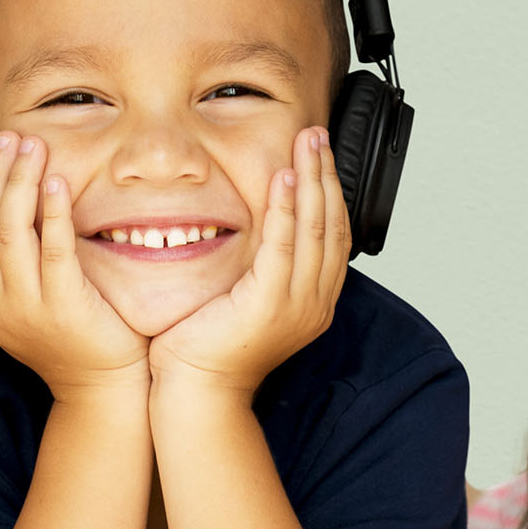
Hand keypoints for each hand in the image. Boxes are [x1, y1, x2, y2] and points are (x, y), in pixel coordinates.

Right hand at [0, 131, 148, 394]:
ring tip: (33, 150)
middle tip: (11, 140)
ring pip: (10, 230)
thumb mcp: (28, 302)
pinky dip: (51, 211)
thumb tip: (15, 208)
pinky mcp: (63, 305)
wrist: (102, 387)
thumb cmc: (74, 340)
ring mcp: (26, 307)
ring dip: (21, 182)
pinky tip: (57, 182)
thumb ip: (14, 264)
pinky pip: (52, 248)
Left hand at [148, 126, 347, 396]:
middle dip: (326, 175)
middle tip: (317, 135)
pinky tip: (283, 179)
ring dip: (312, 180)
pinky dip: (286, 209)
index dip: (329, 190)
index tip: (319, 154)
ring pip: (314, 229)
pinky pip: (283, 246)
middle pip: (331, 224)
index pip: (331, 234)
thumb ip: (259, 266)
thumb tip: (254, 229)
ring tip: (307, 143)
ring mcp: (297, 305)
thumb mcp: (243, 299)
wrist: (196, 393)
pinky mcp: (271, 304)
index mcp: (313, 300)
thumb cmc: (207, 349)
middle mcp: (315, 302)